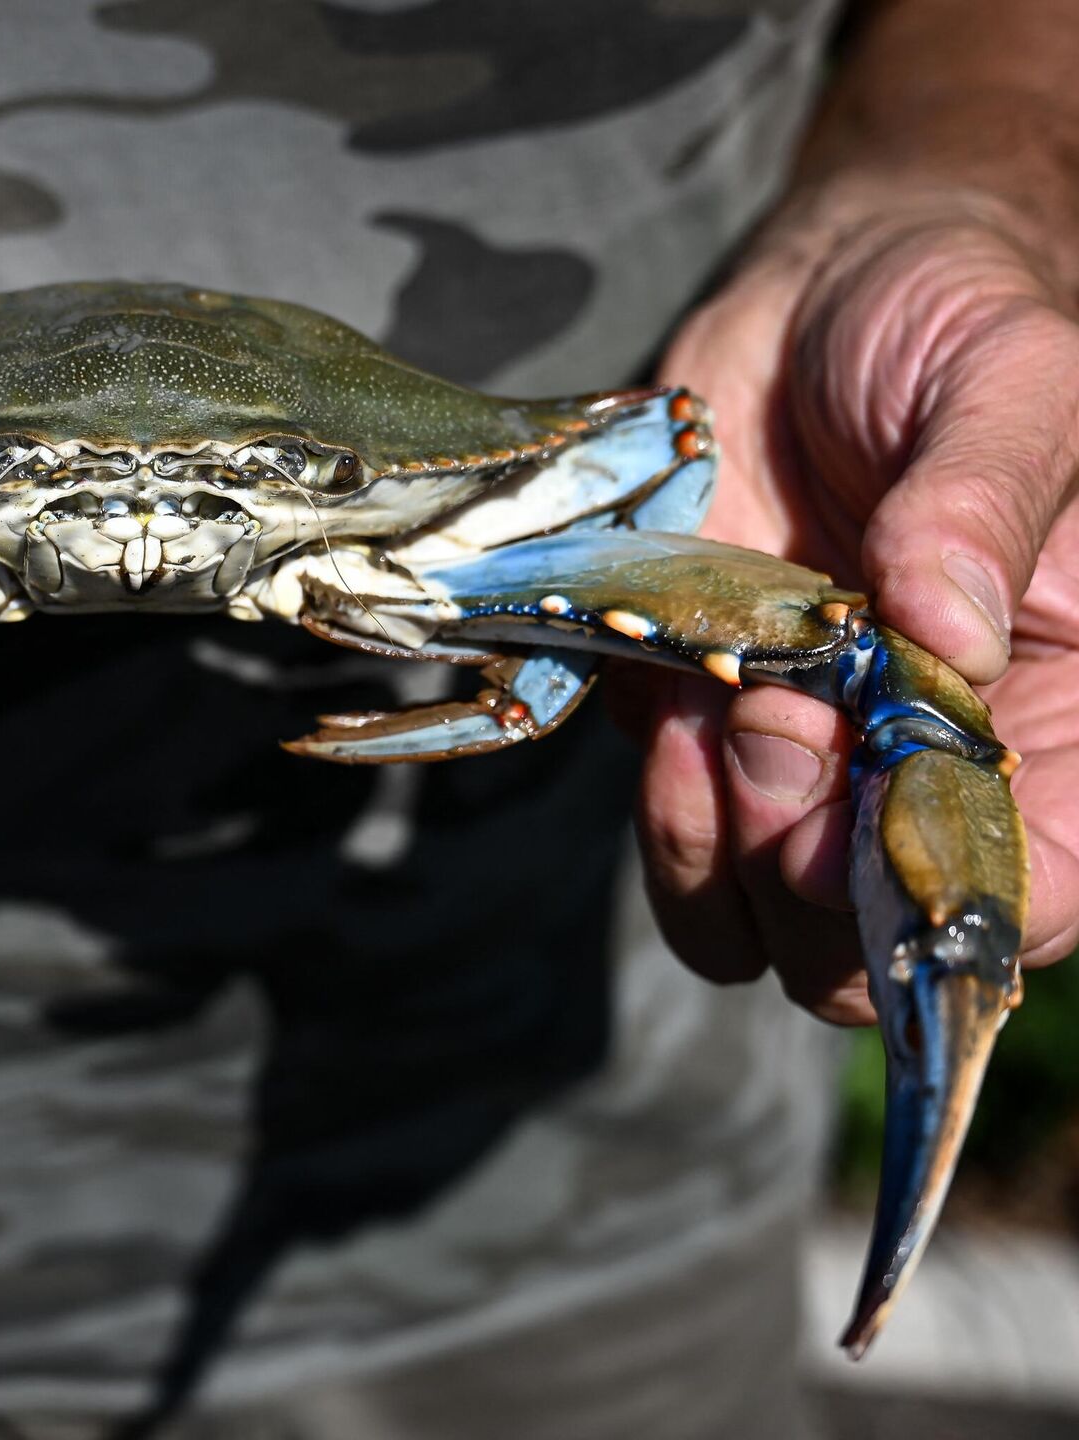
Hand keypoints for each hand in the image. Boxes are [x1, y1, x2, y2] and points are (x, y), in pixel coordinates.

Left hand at [634, 186, 1078, 1022]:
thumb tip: (944, 624)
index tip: (878, 828)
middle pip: (874, 940)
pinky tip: (668, 710)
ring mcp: (805, 758)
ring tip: (719, 723)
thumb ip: (986, 498)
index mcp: (1058, 712)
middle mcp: (928, 763)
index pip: (1037, 883)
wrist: (818, 293)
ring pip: (756, 927)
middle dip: (815, 878)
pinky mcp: (694, 725)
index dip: (957, 899)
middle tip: (779, 733)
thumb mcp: (1008, 379)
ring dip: (721, 859)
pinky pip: (674, 842)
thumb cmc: (948, 321)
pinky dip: (660, 811)